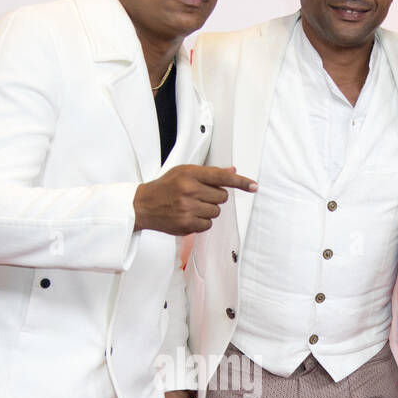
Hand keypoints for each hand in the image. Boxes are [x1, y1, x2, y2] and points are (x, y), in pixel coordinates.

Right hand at [134, 165, 256, 235]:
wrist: (143, 205)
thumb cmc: (165, 187)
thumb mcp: (183, 172)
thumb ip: (208, 173)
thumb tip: (231, 172)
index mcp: (189, 174)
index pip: (221, 177)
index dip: (241, 182)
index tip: (254, 186)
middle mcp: (189, 190)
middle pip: (222, 197)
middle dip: (214, 197)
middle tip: (199, 196)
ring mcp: (187, 209)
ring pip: (216, 212)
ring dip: (208, 211)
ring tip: (192, 207)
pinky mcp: (186, 225)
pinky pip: (207, 225)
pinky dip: (202, 222)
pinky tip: (189, 216)